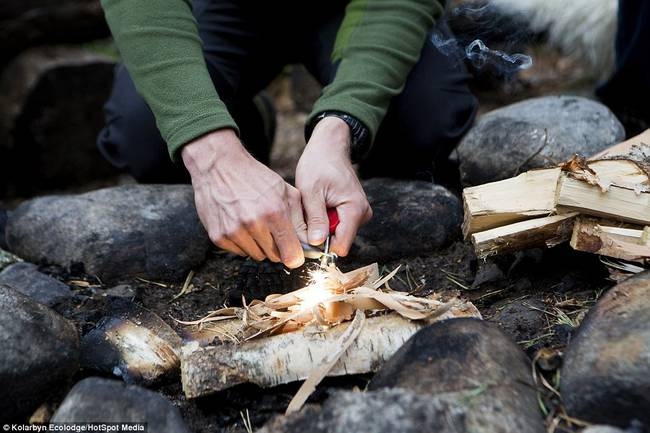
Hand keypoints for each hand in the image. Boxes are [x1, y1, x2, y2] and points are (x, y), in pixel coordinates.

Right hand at [182, 129, 305, 267]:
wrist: (218, 166)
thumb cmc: (254, 177)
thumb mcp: (285, 191)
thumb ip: (300, 218)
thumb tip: (310, 242)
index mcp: (275, 212)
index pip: (291, 254)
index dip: (295, 256)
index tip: (295, 254)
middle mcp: (254, 224)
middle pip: (274, 257)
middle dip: (278, 247)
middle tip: (272, 230)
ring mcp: (234, 232)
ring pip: (256, 255)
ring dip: (259, 245)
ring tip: (255, 224)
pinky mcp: (218, 237)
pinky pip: (238, 252)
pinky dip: (242, 242)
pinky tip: (240, 224)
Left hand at [295, 117, 371, 255]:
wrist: (329, 148)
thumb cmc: (319, 164)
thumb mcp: (311, 191)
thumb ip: (315, 219)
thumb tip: (316, 243)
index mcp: (354, 209)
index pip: (341, 246)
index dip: (322, 247)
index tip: (305, 237)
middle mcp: (362, 214)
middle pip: (338, 241)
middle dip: (320, 234)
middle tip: (306, 215)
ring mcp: (359, 213)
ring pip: (337, 234)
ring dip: (321, 226)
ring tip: (313, 207)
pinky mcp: (354, 212)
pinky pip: (338, 226)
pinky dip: (325, 220)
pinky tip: (319, 206)